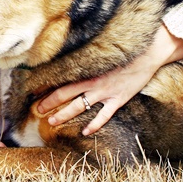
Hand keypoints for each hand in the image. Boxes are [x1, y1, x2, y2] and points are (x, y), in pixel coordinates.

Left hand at [37, 24, 182, 135]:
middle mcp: (92, 81)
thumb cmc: (123, 49)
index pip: (61, 78)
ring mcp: (105, 91)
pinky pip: (104, 115)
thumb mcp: (101, 50)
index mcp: (87, 68)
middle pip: (65, 94)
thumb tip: (70, 55)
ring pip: (79, 106)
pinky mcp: (118, 99)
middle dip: (49, 103)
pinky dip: (94, 125)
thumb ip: (86, 57)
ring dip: (64, 115)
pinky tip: (85, 132)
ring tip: (51, 122)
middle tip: (37, 110)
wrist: (148, 52)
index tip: (34, 91)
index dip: (47, 86)